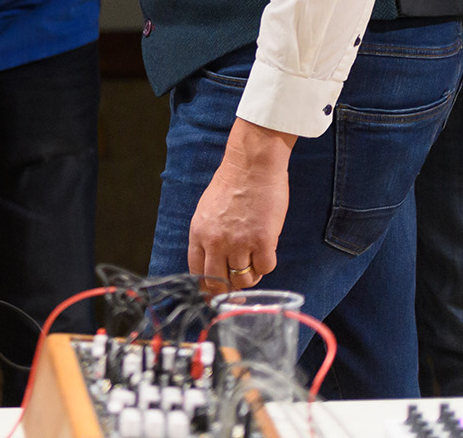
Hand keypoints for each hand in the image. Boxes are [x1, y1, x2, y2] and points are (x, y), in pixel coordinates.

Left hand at [186, 117, 293, 292]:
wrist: (251, 167)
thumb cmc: (230, 185)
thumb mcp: (206, 212)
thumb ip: (207, 237)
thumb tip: (214, 262)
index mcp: (198, 233)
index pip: (196, 273)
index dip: (206, 289)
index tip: (214, 295)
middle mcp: (215, 242)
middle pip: (218, 283)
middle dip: (227, 292)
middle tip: (237, 293)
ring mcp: (239, 243)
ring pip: (243, 279)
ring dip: (250, 277)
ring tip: (253, 262)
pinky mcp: (263, 241)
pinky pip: (265, 269)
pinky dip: (266, 265)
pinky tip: (266, 252)